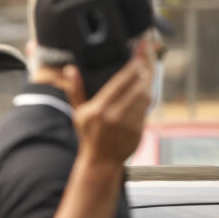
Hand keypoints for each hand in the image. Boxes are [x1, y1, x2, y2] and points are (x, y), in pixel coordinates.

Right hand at [71, 47, 152, 165]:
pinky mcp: (138, 131)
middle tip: (146, 62)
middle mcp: (114, 116)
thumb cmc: (88, 135)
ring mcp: (128, 125)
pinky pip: (146, 110)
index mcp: (98, 109)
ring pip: (145, 98)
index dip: (132, 68)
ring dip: (148, 84)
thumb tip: (70, 69)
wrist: (100, 161)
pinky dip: (147, 100)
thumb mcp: (78, 112)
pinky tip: (145, 92)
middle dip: (145, 72)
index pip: (120, 82)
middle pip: (137, 88)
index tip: (139, 57)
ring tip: (147, 75)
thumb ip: (75, 90)